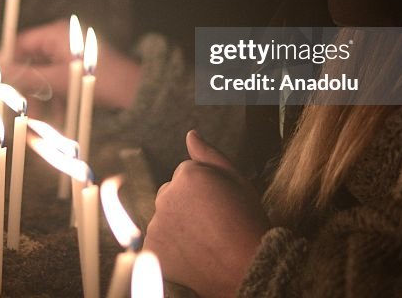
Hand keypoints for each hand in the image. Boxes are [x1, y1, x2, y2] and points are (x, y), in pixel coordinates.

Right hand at [3, 18, 141, 109]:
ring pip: (45, 76)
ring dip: (41, 98)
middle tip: (21, 107)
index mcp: (56, 34)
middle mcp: (61, 41)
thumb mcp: (59, 80)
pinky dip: (56, 99)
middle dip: (27, 87)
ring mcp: (70, 56)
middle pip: (32, 62)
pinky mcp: (77, 70)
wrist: (132, 92)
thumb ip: (28, 76)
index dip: (8, 62)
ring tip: (40, 119)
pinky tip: (57, 118)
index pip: (21, 43)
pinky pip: (58, 83)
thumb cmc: (98, 79)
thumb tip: (1, 74)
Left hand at [145, 130, 265, 297]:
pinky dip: (169, 247)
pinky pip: (157, 242)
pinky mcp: (152, 249)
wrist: (249, 267)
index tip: (218, 205)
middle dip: (185, 205)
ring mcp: (157, 224)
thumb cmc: (247, 222)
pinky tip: (191, 253)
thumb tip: (191, 135)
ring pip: (164, 218)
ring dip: (177, 225)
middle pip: (171, 194)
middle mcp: (166, 197)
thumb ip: (210, 155)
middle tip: (211, 223)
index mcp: (186, 176)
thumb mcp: (238, 180)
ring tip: (204, 239)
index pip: (185, 174)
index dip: (204, 190)